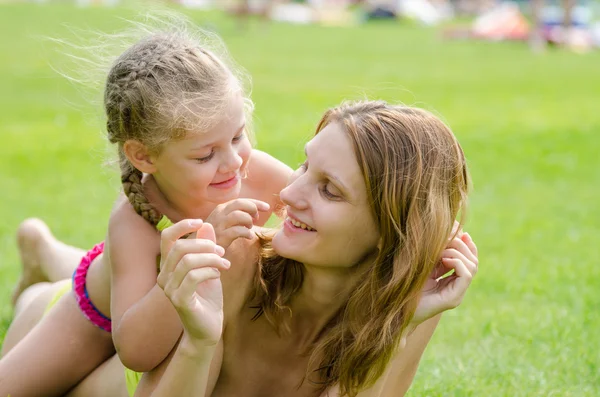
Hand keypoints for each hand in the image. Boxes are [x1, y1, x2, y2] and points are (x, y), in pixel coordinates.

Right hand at [157, 220, 229, 344]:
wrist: (209, 327)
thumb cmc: (208, 297)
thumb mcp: (209, 267)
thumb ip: (206, 248)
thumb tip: (205, 225)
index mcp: (168, 266)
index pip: (167, 237)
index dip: (182, 225)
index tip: (201, 222)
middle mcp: (164, 277)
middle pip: (180, 247)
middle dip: (204, 244)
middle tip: (221, 251)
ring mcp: (170, 290)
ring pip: (188, 261)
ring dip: (211, 258)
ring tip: (224, 263)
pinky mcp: (180, 301)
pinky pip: (193, 277)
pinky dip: (210, 271)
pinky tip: (219, 274)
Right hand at [205, 199, 269, 248]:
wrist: (199, 249)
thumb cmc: (216, 236)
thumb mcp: (226, 222)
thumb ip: (238, 216)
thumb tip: (255, 213)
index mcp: (222, 209)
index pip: (241, 201)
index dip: (256, 203)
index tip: (267, 207)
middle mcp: (219, 214)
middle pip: (240, 203)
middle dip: (252, 208)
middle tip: (256, 218)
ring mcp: (219, 224)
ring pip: (239, 215)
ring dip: (249, 221)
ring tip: (249, 228)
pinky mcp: (220, 237)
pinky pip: (238, 231)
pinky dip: (247, 233)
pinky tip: (248, 237)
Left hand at [411, 230, 477, 326]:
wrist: (397, 310)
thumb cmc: (406, 285)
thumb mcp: (424, 265)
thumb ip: (436, 254)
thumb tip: (451, 234)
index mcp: (451, 280)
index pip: (470, 260)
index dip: (468, 245)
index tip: (461, 232)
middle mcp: (457, 288)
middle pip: (473, 261)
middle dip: (462, 246)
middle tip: (447, 241)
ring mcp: (457, 294)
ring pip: (472, 267)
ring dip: (458, 253)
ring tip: (442, 252)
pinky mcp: (453, 298)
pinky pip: (465, 275)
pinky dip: (457, 262)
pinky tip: (444, 259)